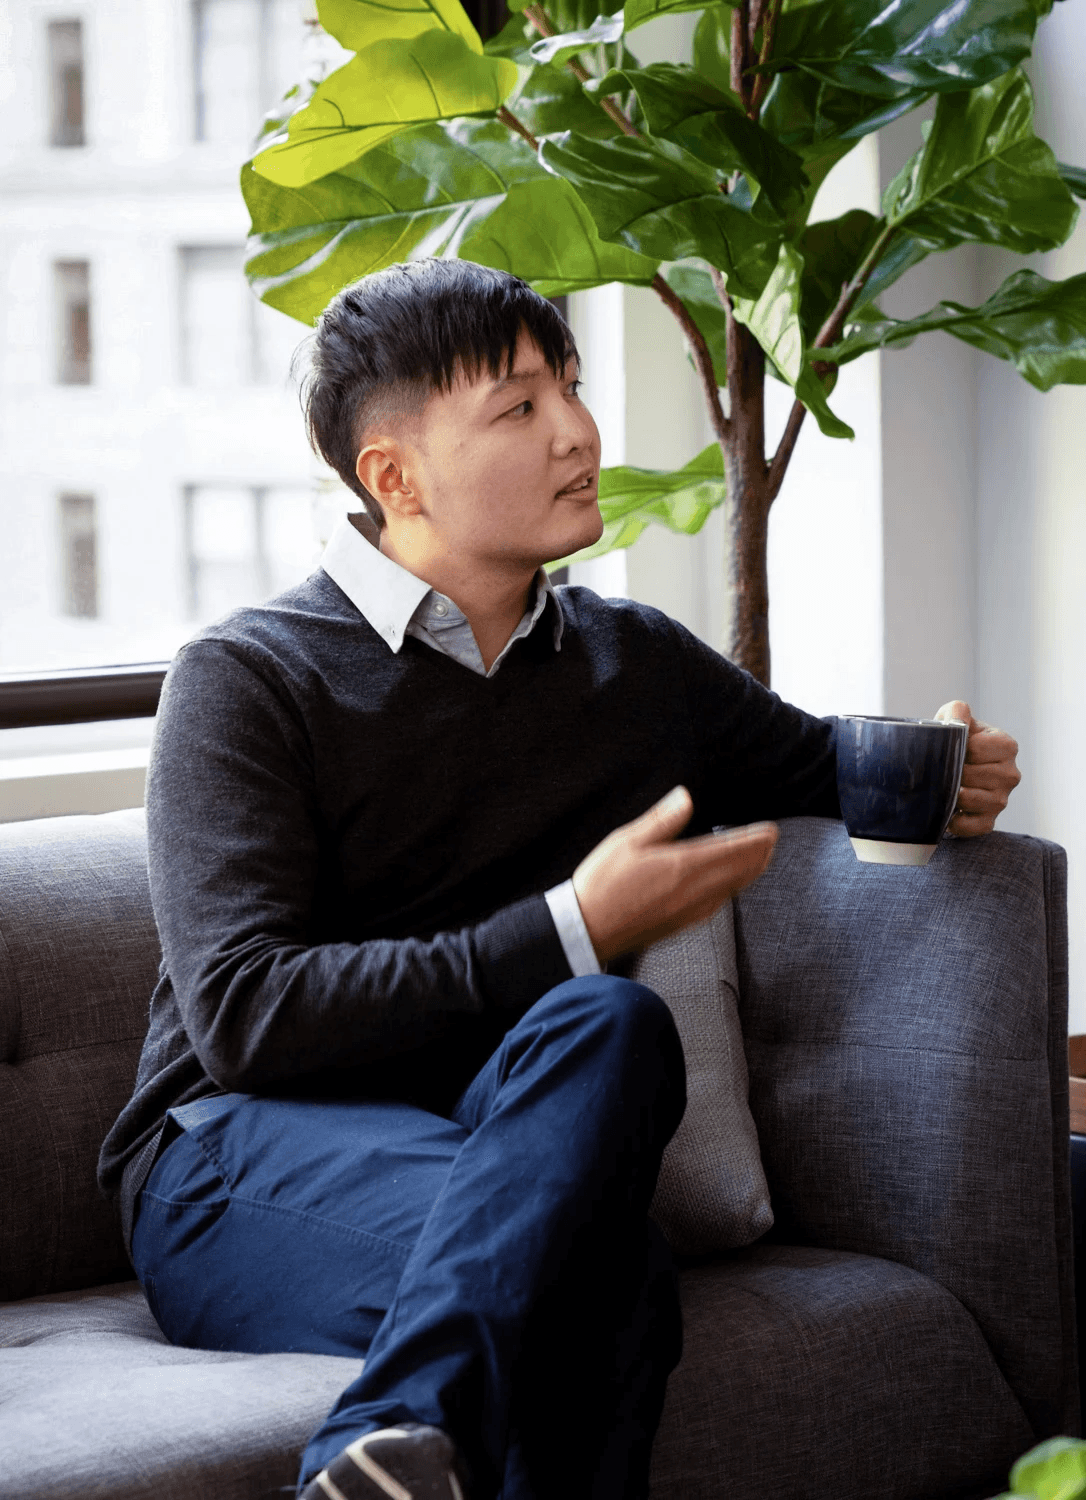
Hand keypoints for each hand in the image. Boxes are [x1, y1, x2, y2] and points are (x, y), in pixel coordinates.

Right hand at [572, 785, 777, 964]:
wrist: (588, 930)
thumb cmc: (602, 882)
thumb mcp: (626, 841)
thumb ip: (661, 820)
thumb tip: (685, 796)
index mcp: (682, 865)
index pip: (732, 849)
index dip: (755, 839)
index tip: (771, 830)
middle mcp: (694, 891)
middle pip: (741, 871)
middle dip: (760, 854)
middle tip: (771, 840)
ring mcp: (691, 910)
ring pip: (733, 888)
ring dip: (750, 871)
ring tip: (759, 857)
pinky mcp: (683, 923)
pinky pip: (720, 902)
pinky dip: (733, 887)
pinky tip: (729, 884)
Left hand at [935, 700, 1020, 836]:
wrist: (948, 767)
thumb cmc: (954, 741)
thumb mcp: (954, 719)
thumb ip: (957, 711)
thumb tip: (959, 715)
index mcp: (1006, 746)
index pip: (978, 749)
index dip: (957, 749)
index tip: (948, 748)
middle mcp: (1011, 773)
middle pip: (974, 775)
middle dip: (953, 773)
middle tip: (942, 770)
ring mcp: (1002, 799)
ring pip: (973, 800)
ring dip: (953, 796)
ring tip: (944, 788)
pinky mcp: (990, 821)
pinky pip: (973, 827)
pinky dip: (956, 822)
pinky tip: (948, 811)